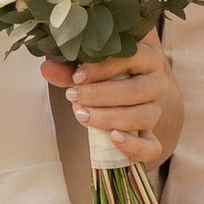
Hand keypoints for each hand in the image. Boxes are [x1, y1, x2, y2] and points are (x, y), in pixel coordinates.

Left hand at [39, 30, 181, 166]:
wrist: (119, 92)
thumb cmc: (101, 73)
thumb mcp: (86, 66)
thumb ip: (69, 67)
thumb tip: (47, 69)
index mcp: (145, 56)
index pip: (132, 57)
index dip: (103, 68)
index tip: (78, 77)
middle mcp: (157, 82)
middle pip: (137, 90)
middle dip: (101, 95)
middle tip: (74, 96)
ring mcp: (156, 109)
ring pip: (144, 116)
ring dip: (110, 117)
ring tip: (82, 115)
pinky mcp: (151, 134)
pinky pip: (152, 147)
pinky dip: (134, 146)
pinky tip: (113, 138)